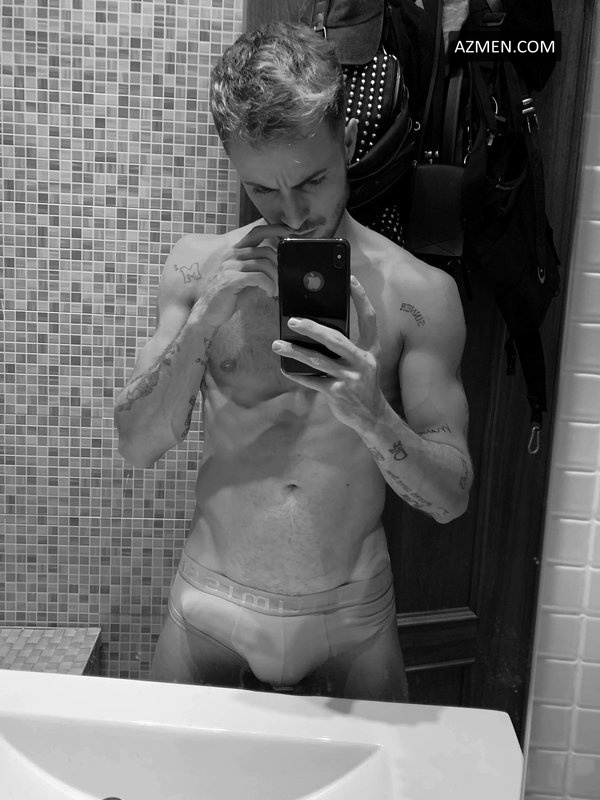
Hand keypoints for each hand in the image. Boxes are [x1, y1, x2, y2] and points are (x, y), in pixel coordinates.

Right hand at [189, 223, 288, 327]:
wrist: (209, 313)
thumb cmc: (229, 297)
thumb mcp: (247, 279)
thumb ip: (259, 269)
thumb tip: (279, 265)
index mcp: (236, 252)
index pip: (256, 233)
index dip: (274, 229)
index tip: (289, 231)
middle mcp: (232, 255)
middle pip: (266, 251)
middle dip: (279, 267)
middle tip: (282, 281)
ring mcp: (230, 266)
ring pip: (264, 265)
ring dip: (275, 279)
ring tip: (276, 290)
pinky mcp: (232, 279)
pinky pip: (259, 277)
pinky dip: (269, 285)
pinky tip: (269, 293)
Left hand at [272, 277, 385, 430]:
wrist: (371, 416)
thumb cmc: (361, 382)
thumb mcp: (362, 361)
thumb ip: (346, 347)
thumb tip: (316, 329)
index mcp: (371, 349)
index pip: (369, 318)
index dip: (361, 298)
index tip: (350, 279)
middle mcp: (363, 361)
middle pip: (335, 339)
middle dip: (312, 328)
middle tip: (292, 321)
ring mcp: (350, 378)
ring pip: (318, 360)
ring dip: (295, 352)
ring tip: (277, 345)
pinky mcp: (338, 393)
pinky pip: (312, 381)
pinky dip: (297, 374)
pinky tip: (285, 368)